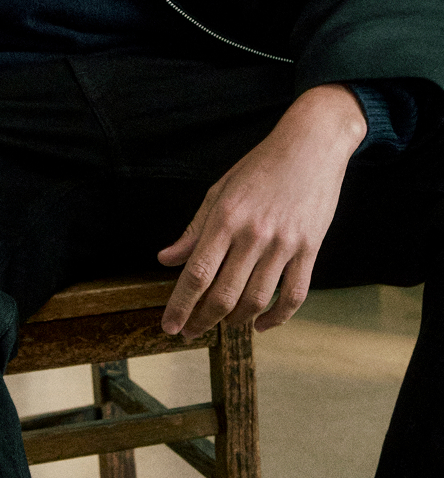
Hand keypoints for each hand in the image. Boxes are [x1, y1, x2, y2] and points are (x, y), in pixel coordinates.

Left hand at [158, 84, 366, 338]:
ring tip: (223, 325)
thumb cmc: (260, 165)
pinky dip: (276, 318)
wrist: (310, 145)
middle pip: (223, 294)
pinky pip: (293, 295)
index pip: (196, 273)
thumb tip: (166, 259)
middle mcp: (253, 233)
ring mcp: (284, 243)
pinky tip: (261, 323)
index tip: (170, 326)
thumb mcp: (220, 190)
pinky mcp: (310, 248)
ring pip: (256, 300)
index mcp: (226, 217)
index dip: (180, 305)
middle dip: (203, 320)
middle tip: (191, 332)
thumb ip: (194, 228)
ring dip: (235, 322)